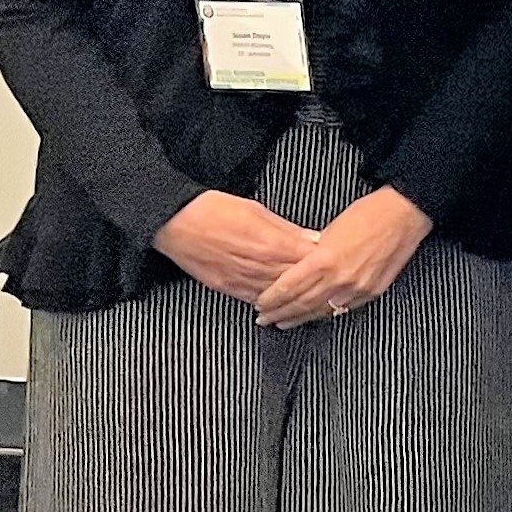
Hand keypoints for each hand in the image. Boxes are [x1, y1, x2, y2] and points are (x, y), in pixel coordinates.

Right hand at [151, 190, 320, 303]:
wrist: (176, 222)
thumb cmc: (214, 209)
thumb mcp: (258, 210)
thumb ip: (287, 229)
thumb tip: (312, 238)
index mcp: (270, 244)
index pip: (307, 260)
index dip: (323, 263)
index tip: (334, 262)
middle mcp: (259, 266)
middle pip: (295, 281)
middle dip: (313, 282)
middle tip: (328, 282)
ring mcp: (242, 280)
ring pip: (277, 295)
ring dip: (294, 296)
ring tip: (310, 295)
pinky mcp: (226, 288)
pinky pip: (254, 299)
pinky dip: (270, 301)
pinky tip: (280, 302)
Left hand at [254, 187, 432, 329]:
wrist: (405, 213)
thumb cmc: (370, 212)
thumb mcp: (331, 229)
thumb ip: (313, 252)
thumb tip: (301, 266)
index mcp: (324, 259)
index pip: (288, 288)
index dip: (271, 299)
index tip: (260, 304)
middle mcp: (339, 278)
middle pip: (301, 304)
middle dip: (279, 314)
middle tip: (265, 319)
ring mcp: (356, 288)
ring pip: (321, 311)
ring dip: (300, 318)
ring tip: (285, 322)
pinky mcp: (371, 291)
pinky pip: (343, 309)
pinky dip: (326, 313)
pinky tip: (317, 315)